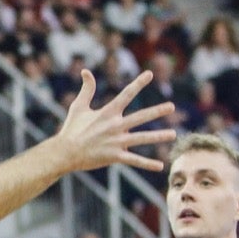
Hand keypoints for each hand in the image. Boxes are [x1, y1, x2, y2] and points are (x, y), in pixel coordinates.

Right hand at [53, 70, 175, 174]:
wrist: (65, 152)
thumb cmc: (72, 129)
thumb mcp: (78, 106)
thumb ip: (87, 89)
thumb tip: (85, 71)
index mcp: (108, 113)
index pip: (126, 94)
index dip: (138, 83)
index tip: (150, 74)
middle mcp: (115, 126)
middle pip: (140, 117)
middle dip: (157, 111)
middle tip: (171, 106)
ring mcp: (116, 142)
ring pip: (142, 138)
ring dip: (158, 136)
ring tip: (173, 134)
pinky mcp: (115, 156)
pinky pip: (134, 160)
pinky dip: (147, 164)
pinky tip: (160, 166)